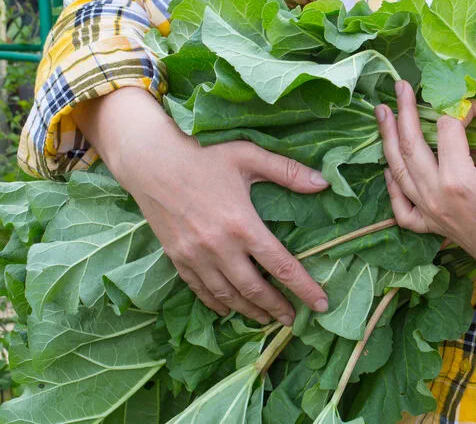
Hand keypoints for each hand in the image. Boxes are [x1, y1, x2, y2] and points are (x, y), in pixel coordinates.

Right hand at [74, 88, 329, 325]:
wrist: (150, 161)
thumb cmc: (203, 155)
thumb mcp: (249, 156)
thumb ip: (288, 171)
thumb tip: (324, 183)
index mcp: (243, 225)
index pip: (281, 266)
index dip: (304, 288)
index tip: (321, 305)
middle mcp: (219, 247)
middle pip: (255, 289)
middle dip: (277, 308)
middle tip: (293, 320)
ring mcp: (195, 256)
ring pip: (228, 295)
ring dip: (250, 311)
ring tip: (267, 319)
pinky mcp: (176, 258)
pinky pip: (200, 289)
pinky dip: (217, 303)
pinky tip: (228, 310)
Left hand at [374, 81, 475, 296]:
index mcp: (459, 181)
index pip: (451, 129)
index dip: (465, 108)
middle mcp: (437, 197)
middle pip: (412, 146)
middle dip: (404, 112)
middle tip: (399, 86)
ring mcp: (432, 215)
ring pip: (399, 172)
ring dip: (388, 140)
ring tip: (382, 113)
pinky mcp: (435, 229)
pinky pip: (403, 209)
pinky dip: (392, 188)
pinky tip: (388, 170)